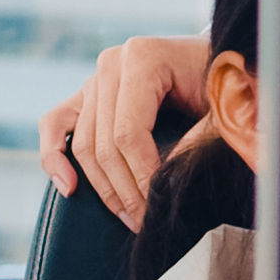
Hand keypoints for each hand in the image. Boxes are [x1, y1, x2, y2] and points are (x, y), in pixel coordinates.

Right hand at [37, 35, 211, 228]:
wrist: (223, 63)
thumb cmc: (226, 83)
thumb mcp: (223, 107)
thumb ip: (198, 138)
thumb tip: (163, 180)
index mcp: (142, 57)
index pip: (128, 133)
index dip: (142, 177)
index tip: (160, 207)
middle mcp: (111, 63)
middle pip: (102, 143)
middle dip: (124, 190)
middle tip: (146, 221)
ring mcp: (95, 78)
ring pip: (81, 145)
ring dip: (103, 187)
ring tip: (129, 216)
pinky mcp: (87, 95)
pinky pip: (54, 124)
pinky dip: (54, 157)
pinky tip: (69, 187)